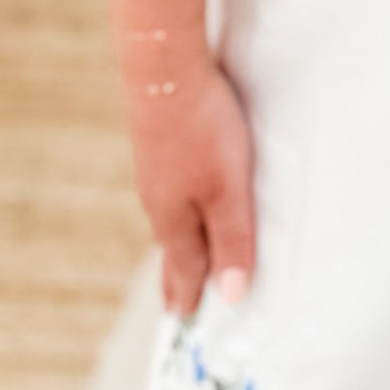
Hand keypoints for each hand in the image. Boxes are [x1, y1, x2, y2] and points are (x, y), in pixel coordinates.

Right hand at [124, 51, 255, 316]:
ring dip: (180, 240)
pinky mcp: (159, 142)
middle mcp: (159, 199)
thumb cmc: (201, 131)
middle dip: (180, 274)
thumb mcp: (228, 190)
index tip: (183, 320)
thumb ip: (233, 239)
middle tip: (176, 302)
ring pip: (170, 216)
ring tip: (183, 256)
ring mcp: (156, 170)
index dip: (188, 294)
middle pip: (174, 246)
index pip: (185, 268)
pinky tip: (182, 196)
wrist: (164, 69)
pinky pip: (170, 188)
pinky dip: (179, 206)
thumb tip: (231, 295)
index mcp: (175, 219)